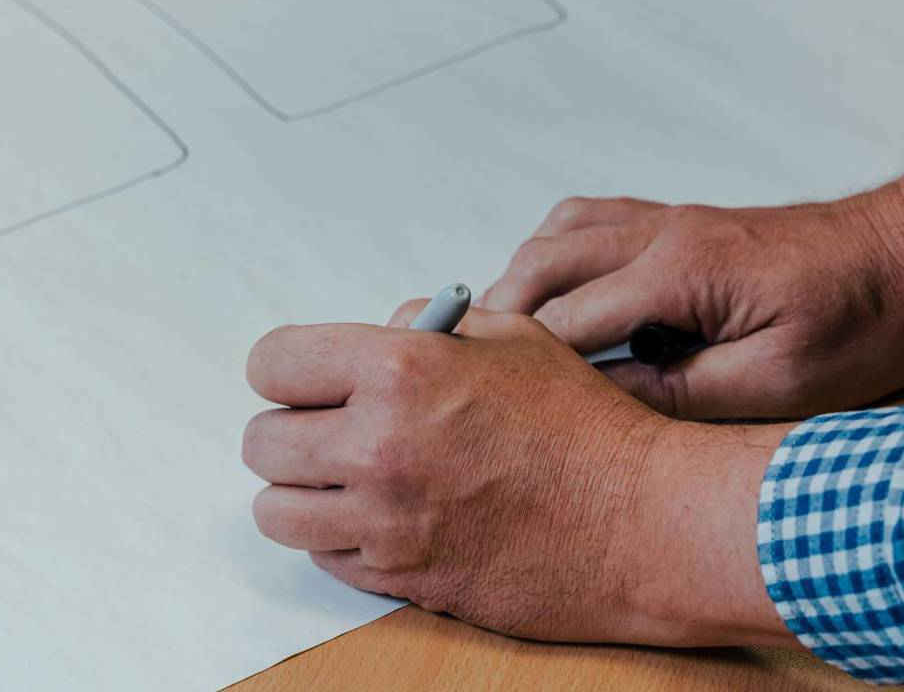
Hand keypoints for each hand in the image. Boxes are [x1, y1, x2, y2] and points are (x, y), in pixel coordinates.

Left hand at [243, 303, 795, 647]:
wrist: (640, 522)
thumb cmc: (587, 429)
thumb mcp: (515, 337)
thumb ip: (432, 325)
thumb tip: (381, 330)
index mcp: (400, 370)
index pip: (274, 364)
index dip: (288, 370)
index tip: (305, 381)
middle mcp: (379, 445)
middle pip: (263, 442)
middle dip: (291, 432)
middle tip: (328, 432)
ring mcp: (385, 520)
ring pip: (276, 511)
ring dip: (302, 494)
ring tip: (344, 482)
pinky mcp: (400, 577)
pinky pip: (324, 557)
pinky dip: (340, 539)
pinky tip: (384, 519)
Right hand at [482, 186, 903, 418]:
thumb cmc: (866, 319)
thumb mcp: (777, 385)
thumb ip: (680, 395)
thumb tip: (598, 406)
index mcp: (680, 272)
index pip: (562, 319)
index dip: (513, 366)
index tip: (476, 405)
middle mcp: (660, 233)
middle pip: (537, 266)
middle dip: (495, 323)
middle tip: (470, 382)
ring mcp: (667, 220)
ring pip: (553, 237)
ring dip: (520, 288)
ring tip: (506, 351)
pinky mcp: (680, 222)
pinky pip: (587, 225)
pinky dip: (554, 262)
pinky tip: (561, 306)